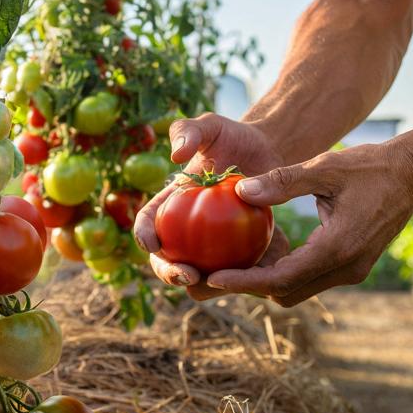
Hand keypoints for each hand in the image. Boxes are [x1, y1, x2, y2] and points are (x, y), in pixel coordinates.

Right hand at [133, 113, 286, 299]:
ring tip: (214, 284)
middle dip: (169, 273)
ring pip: (197, 274)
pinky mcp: (236, 252)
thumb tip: (176, 157)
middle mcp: (185, 228)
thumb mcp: (210, 126)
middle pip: (167, 258)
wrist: (267, 151)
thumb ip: (188, 131)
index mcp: (170, 203)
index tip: (153, 244)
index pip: (149, 223)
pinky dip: (235, 280)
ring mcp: (210, 244)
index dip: (144, 236)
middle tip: (189, 276)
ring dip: (200, 286)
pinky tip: (248, 280)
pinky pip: (232, 272)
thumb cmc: (233, 137)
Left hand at [204, 141, 412, 305]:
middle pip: (286, 293)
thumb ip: (283, 182)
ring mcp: (352, 271)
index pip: (282, 279)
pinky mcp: (352, 266)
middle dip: (249, 287)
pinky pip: (310, 279)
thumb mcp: (325, 167)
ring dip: (266, 282)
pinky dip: (284, 273)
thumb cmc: (371, 166)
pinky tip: (261, 255)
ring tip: (231, 265)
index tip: (214, 278)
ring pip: (298, 290)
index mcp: (338, 249)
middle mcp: (346, 268)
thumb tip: (241, 191)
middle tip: (214, 273)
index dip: (246, 282)